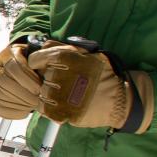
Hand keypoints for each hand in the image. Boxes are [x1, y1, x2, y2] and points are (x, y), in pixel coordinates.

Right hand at [0, 39, 43, 119]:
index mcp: (6, 55)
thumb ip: (41, 61)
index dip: (26, 79)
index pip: (12, 67)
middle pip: (4, 82)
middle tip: (38, 100)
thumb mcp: (35, 57)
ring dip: (20, 104)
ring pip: (0, 96)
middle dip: (24, 94)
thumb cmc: (29, 66)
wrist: (11, 71)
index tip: (39, 88)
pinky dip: (13, 112)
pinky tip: (24, 111)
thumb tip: (51, 72)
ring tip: (33, 105)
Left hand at [29, 42, 153, 132]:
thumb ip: (66, 48)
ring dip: (50, 92)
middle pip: (40, 75)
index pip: (36, 58)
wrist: (119, 101)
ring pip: (42, 92)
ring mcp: (59, 96)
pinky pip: (44, 108)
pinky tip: (61, 103)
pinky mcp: (61, 113)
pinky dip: (49, 106)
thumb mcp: (90, 54)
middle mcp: (60, 76)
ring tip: (66, 92)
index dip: (37, 61)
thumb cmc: (105, 75)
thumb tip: (45, 44)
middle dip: (48, 77)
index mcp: (66, 59)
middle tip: (62, 81)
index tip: (40, 64)